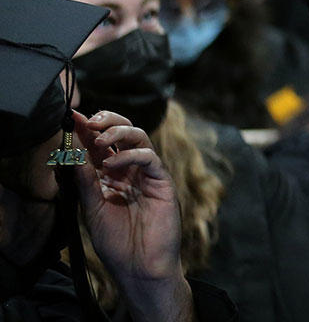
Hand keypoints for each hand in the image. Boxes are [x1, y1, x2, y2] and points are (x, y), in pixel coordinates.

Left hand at [72, 111, 192, 321]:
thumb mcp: (92, 209)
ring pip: (139, 138)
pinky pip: (149, 158)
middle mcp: (129, 170)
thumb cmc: (116, 242)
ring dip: (118, 132)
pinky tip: (113, 164)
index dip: (87, 129)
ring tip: (100, 140)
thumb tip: (72, 153)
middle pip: (123, 132)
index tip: (72, 117)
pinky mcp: (162, 181)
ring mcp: (147, 174)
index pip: (99, 145)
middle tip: (89, 120)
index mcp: (111, 176)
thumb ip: (85, 182)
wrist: (139, 266)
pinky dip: (131, 155)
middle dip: (107, 121)